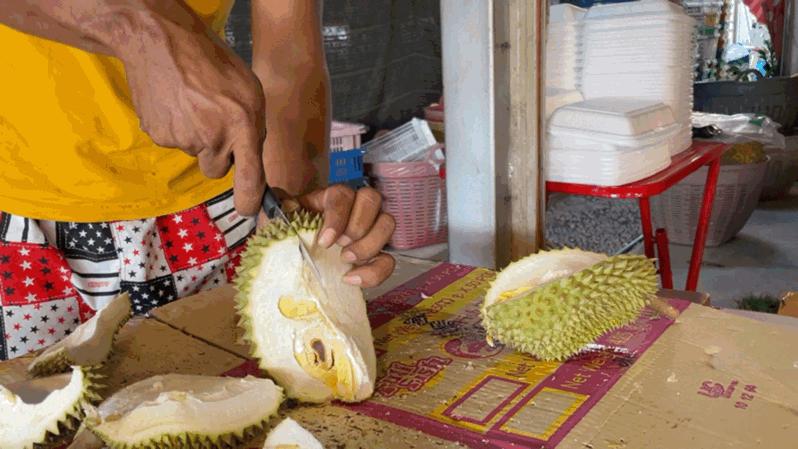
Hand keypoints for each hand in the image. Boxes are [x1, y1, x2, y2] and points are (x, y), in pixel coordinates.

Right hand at [118, 8, 265, 216]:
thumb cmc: (212, 63)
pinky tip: (176, 104)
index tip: (249, 211)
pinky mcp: (158, 135)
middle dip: (217, 155)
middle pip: (216, 170)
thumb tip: (250, 156)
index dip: (250, 200)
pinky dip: (176, 128)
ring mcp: (182, 139)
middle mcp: (212, 137)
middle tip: (214, 123)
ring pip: (194, 154)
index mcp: (242, 124)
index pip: (250, 177)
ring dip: (197, 137)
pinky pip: (173, 142)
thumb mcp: (250, 90)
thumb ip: (254, 127)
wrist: (161, 42)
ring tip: (193, 104)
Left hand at [260, 185, 395, 287]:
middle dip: (358, 226)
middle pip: (372, 199)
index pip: (343, 195)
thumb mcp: (282, 224)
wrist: (295, 264)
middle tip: (341, 247)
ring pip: (387, 223)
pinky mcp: (377, 255)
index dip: (337, 217)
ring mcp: (370, 230)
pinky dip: (375, 271)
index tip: (325, 241)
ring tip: (347, 260)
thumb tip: (286, 204)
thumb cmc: (291, 239)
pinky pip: (389, 260)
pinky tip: (352, 279)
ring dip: (370, 244)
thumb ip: (282, 213)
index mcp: (332, 197)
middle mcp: (356, 207)